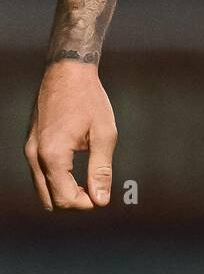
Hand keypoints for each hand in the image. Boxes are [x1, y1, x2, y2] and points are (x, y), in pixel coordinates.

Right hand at [24, 61, 117, 209]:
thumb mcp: (103, 133)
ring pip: (42, 188)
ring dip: (63, 191)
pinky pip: (39, 173)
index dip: (86, 203)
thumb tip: (101, 200)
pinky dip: (55, 179)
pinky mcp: (30, 144)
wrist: (68, 70)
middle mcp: (35, 155)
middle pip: (50, 199)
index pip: (64, 199)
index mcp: (52, 155)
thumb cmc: (88, 98)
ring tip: (86, 179)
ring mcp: (29, 149)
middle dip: (73, 201)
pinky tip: (74, 168)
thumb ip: (101, 169)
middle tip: (94, 189)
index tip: (101, 196)